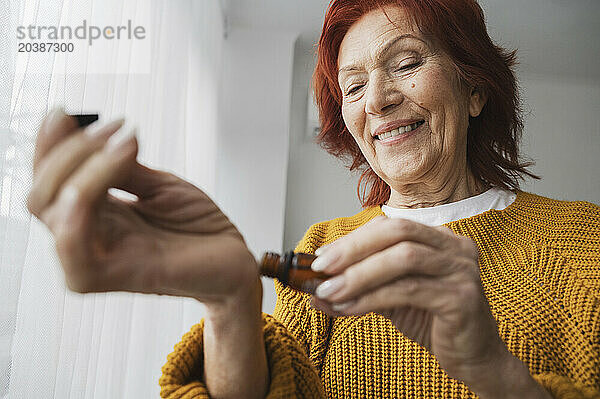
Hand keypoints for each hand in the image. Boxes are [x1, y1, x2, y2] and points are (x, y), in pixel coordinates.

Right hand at [27, 109, 258, 305]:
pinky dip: (76, 213)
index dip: (50, 144)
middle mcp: (89, 235)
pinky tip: (98, 184)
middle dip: (69, 150)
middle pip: (42, 193)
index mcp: (95, 214)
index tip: (66, 112)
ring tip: (124, 146)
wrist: (233, 258)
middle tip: (115, 129)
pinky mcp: (113, 276)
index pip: (49, 180)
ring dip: (82, 169)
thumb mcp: (158, 185)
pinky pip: (73, 248)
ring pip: (53, 211)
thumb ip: (121, 168)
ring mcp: (96, 257)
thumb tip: (96, 138)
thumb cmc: (197, 225)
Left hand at [309, 216, 542, 396]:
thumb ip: (360, 288)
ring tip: (329, 291)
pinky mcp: (462, 297)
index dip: (354, 239)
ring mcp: (462, 269)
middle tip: (321, 268)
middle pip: (398, 232)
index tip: (321, 257)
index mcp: (439, 239)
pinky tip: (349, 308)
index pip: (390, 226)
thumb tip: (315, 290)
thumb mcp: (392, 299)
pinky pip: (408, 290)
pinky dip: (372, 298)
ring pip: (403, 258)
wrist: (474, 358)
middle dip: (354, 248)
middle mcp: (454, 247)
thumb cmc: (433, 322)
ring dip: (359, 274)